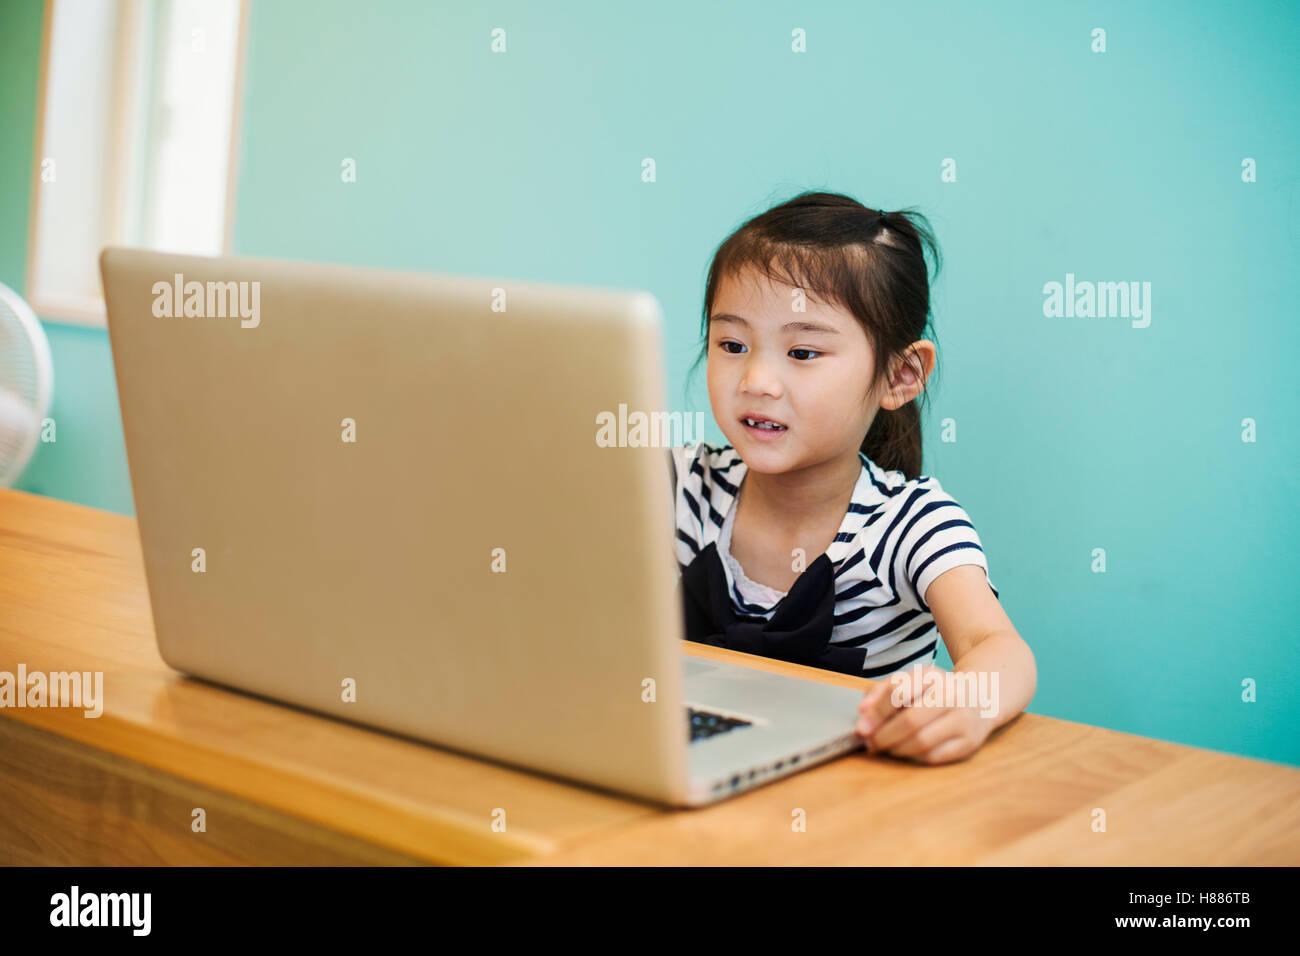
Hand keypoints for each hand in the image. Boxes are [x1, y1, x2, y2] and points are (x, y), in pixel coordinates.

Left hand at [855, 664, 992, 764]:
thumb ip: (881, 691)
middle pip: (910, 721)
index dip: (876, 713)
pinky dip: (913, 757)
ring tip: (885, 747)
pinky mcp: (969, 743)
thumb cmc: (934, 691)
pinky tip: (906, 751)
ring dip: (896, 749)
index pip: (898, 692)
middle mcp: (951, 694)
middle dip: (884, 735)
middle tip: (870, 743)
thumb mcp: (909, 681)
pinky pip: (934, 756)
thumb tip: (863, 712)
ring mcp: (963, 719)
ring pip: (922, 742)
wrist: (980, 699)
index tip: (861, 727)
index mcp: (931, 675)